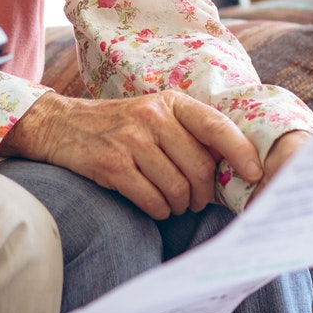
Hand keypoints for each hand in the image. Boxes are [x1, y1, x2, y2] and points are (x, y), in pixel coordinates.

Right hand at [1, 91, 260, 219]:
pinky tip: (155, 206)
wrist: (59, 125)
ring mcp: (130, 140)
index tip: (253, 174)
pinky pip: (151, 199)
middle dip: (204, 192)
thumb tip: (231, 164)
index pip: (216, 126)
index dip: (240, 152)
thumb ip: (187, 131)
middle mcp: (152, 116)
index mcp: (170, 102)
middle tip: (197, 200)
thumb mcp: (153, 114)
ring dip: (180, 205)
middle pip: (199, 167)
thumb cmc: (117, 125)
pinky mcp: (111, 165)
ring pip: (177, 187)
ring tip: (174, 204)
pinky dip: (158, 210)